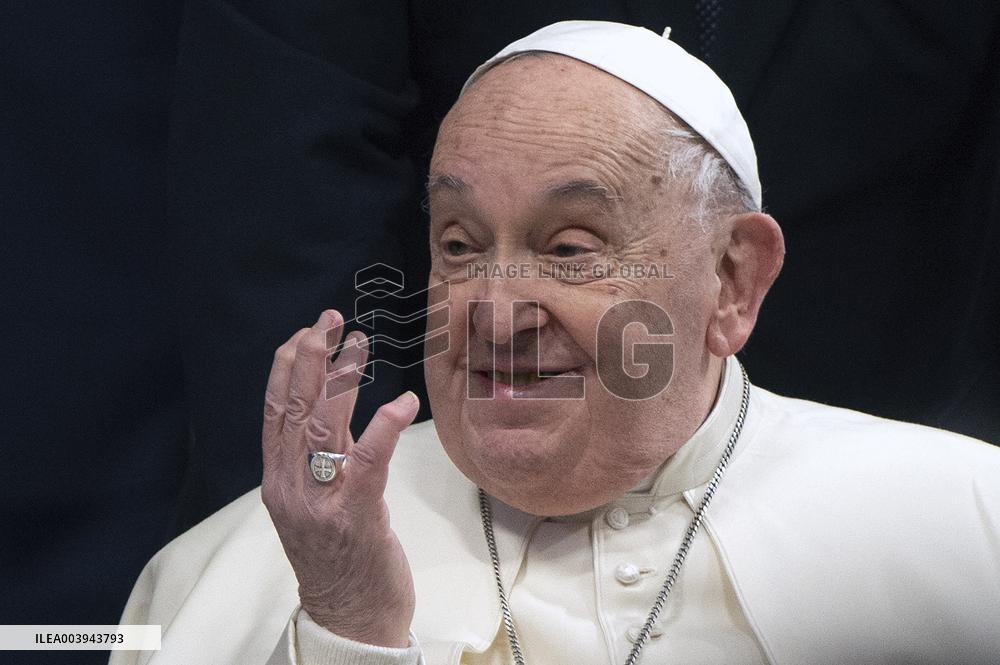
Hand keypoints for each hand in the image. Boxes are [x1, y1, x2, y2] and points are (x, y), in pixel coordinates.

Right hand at [261, 309, 419, 647]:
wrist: (348, 618)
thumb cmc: (339, 557)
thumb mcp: (319, 502)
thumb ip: (322, 458)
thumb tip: (335, 405)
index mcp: (278, 481)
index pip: (275, 412)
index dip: (286, 366)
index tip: (304, 332)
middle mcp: (290, 487)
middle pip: (294, 409)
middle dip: (309, 357)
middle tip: (329, 319)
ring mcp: (319, 503)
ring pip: (324, 426)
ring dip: (342, 378)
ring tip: (359, 341)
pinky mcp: (355, 517)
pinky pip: (367, 462)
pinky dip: (384, 426)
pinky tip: (402, 402)